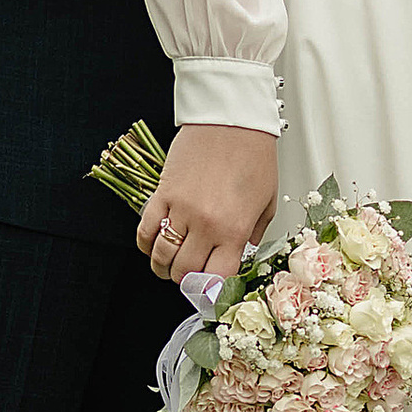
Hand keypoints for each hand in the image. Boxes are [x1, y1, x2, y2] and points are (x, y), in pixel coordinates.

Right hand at [139, 124, 277, 282]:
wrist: (233, 120)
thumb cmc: (254, 156)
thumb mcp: (267, 200)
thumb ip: (255, 233)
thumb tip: (243, 254)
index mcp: (235, 230)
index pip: (216, 278)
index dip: (211, 290)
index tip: (209, 291)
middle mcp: (206, 225)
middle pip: (185, 272)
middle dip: (186, 280)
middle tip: (190, 274)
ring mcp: (181, 210)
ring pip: (161, 256)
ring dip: (162, 267)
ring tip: (169, 265)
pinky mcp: (162, 194)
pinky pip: (145, 231)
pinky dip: (146, 245)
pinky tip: (153, 246)